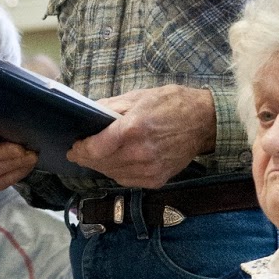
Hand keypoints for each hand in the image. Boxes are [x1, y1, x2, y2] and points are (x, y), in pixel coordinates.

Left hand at [67, 87, 216, 188]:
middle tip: (80, 152)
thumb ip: (110, 107)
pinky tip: (118, 162)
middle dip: (87, 158)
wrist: (204, 121)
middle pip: (100, 163)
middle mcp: (139, 153)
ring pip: (112, 174)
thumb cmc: (172, 104)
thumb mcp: (138, 97)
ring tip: (98, 156)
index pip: (95, 148)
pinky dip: (118, 172)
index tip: (73, 147)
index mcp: (132, 129)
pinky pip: (127, 180)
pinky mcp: (157, 180)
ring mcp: (149, 170)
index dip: (80, 150)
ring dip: (102, 166)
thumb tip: (88, 114)